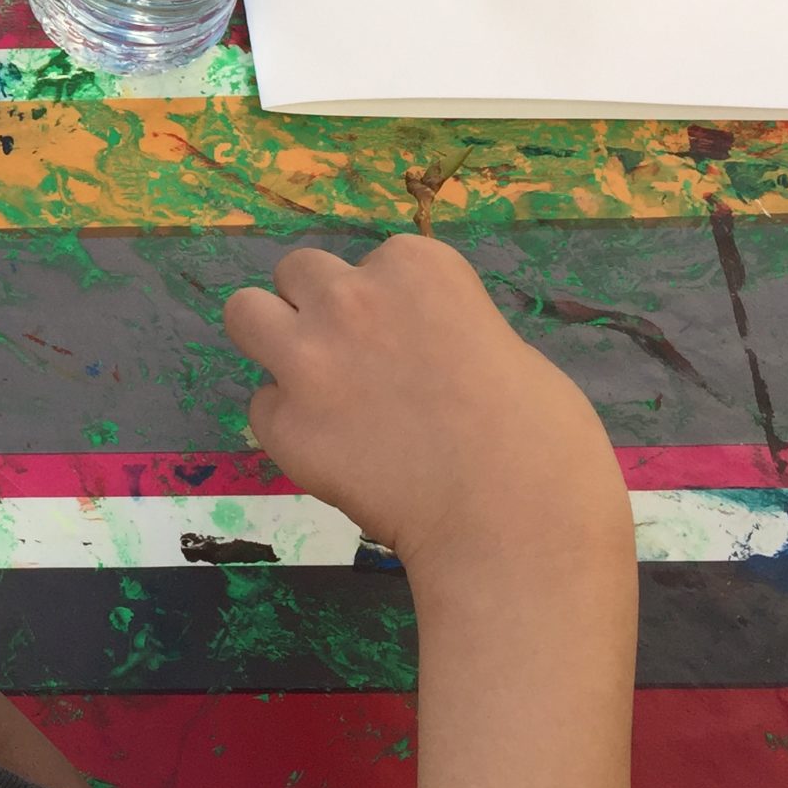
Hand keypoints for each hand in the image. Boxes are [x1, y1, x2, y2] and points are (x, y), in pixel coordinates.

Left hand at [223, 235, 627, 575]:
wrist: (516, 528)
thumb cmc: (543, 442)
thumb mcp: (505, 349)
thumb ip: (443, 330)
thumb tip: (417, 350)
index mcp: (416, 267)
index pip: (376, 260)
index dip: (391, 304)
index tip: (415, 343)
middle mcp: (349, 298)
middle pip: (297, 272)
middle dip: (318, 306)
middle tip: (352, 357)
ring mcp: (306, 359)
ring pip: (244, 313)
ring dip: (273, 340)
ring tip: (312, 384)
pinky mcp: (282, 425)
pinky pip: (262, 408)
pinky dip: (289, 427)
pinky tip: (336, 457)